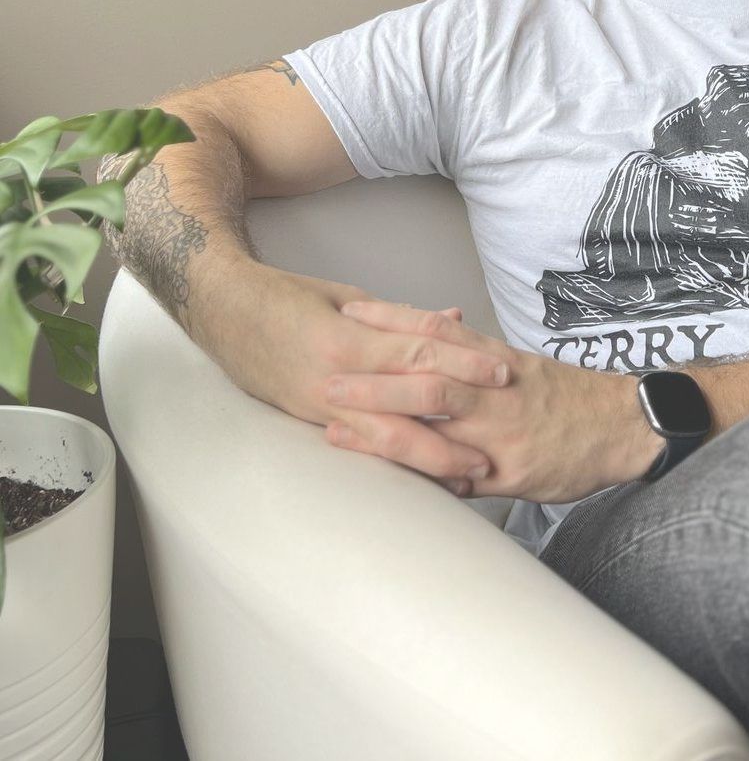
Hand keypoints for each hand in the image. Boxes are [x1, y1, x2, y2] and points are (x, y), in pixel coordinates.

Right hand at [210, 266, 502, 497]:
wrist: (221, 310)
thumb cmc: (285, 297)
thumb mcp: (346, 295)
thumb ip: (400, 317)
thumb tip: (452, 323)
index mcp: (350, 337)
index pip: (420, 353)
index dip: (465, 365)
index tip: (503, 375)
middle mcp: (336, 377)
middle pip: (409, 407)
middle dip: (456, 428)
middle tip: (498, 444)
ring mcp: (320, 405)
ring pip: (385, 440)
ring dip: (430, 460)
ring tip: (469, 475)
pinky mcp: (308, 420)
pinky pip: (359, 446)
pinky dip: (394, 462)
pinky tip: (419, 477)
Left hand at [320, 299, 656, 503]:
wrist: (622, 425)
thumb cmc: (567, 399)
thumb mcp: (522, 370)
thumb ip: (476, 366)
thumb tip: (431, 356)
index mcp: (495, 359)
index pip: (436, 330)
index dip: (391, 320)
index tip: (349, 311)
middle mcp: (494, 388)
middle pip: (426, 373)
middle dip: (373, 376)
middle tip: (325, 375)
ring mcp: (501, 429)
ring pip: (436, 421)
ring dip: (383, 423)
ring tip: (338, 426)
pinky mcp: (511, 470)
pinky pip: (462, 474)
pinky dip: (427, 474)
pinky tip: (391, 481)